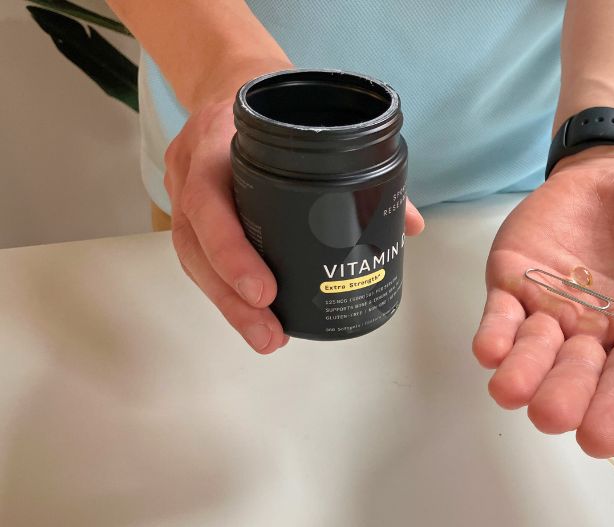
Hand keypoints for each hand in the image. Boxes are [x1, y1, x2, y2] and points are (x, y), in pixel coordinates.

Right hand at [164, 92, 425, 352]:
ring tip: (267, 338)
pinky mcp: (189, 211)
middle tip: (270, 333)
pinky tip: (254, 316)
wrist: (230, 78)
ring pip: (193, 258)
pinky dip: (224, 289)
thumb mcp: (309, 122)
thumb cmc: (276, 104)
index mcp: (217, 143)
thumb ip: (359, 169)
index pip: (210, 200)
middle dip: (231, 298)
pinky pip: (198, 255)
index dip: (232, 252)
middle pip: (196, 245)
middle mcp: (191, 169)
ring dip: (227, 304)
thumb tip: (409, 223)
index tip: (265, 291)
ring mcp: (182, 190)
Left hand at [472, 147, 613, 457]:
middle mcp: (596, 335)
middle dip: (565, 394)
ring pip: (533, 354)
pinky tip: (488, 348)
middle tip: (555, 412)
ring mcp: (551, 310)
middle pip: (577, 376)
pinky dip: (495, 333)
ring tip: (512, 389)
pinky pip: (502, 316)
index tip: (600, 440)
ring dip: (522, 372)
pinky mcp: (516, 282)